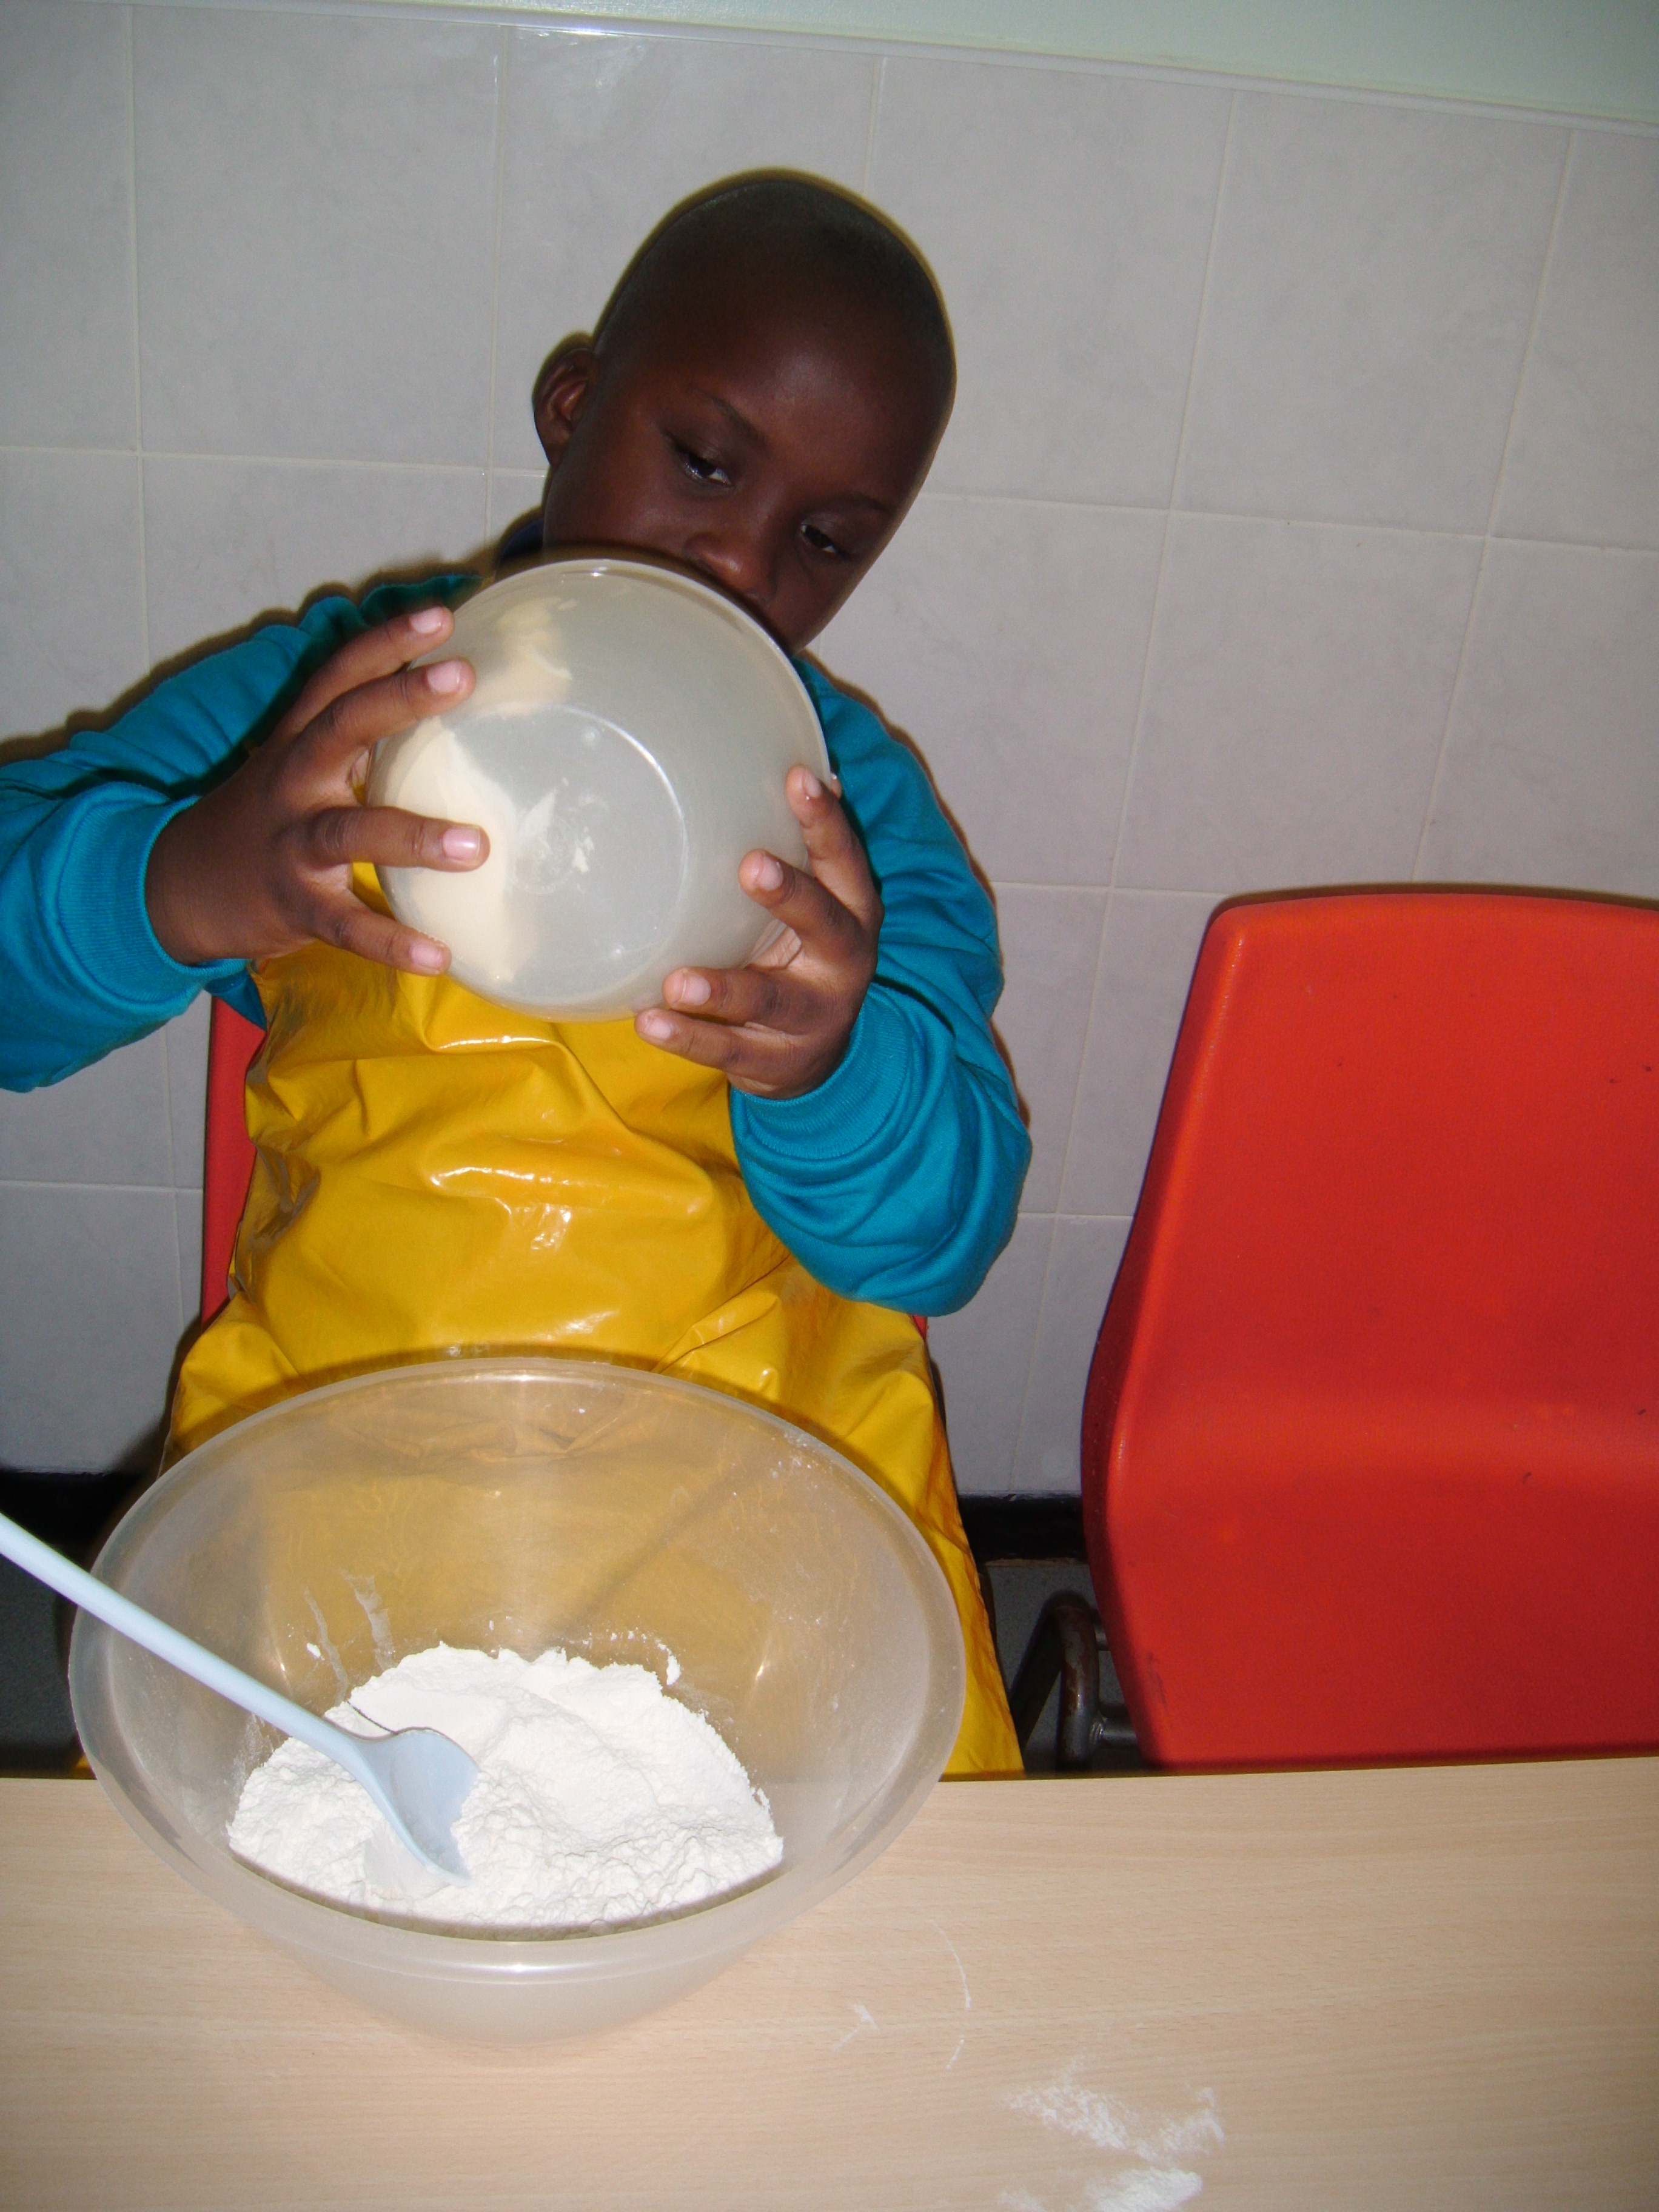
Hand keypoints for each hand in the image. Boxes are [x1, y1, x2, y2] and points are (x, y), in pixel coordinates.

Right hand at [145, 605, 482, 973]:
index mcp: (299, 741)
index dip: (385, 641)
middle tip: (461, 674)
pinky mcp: (294, 904)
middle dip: (399, 697)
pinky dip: (391, 942)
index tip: (441, 614)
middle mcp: (293, 780)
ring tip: (477, 846)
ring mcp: (291, 843)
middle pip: (341, 726)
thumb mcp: (301, 765)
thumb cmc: (267, 820)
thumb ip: (360, 739)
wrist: (181, 887)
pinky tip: (438, 954)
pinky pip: (346, 924)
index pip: (339, 676)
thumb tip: (444, 701)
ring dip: (412, 835)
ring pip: (349, 830)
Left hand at [635, 766, 881, 1097]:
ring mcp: (810, 1017)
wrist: (817, 1059)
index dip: (825, 821)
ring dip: (722, 989)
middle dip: (790, 896)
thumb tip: (802, 764)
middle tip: (749, 866)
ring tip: (677, 981)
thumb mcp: (817, 906)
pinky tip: (648, 1020)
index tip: (797, 778)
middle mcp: (842, 964)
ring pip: (767, 1001)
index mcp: (853, 913)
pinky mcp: (773, 1062)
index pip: (845, 861)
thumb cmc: (802, 956)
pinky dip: (687, 1037)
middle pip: (823, 925)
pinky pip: (726, 1050)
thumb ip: (804, 853)